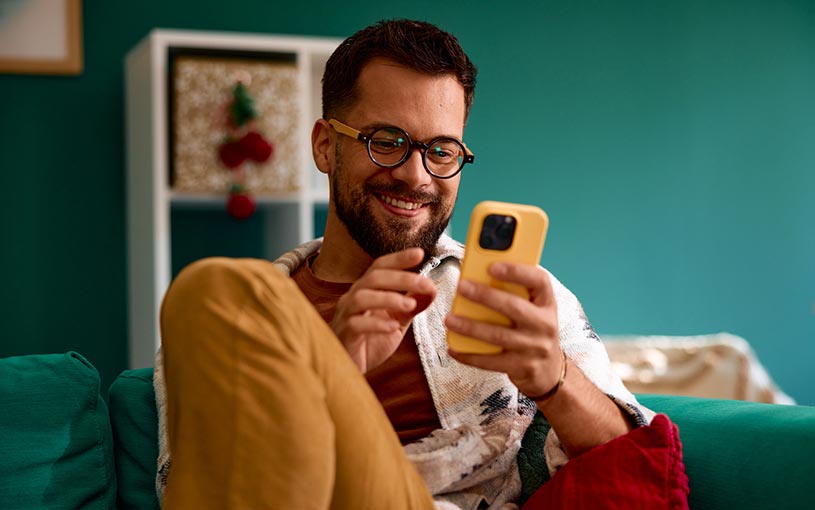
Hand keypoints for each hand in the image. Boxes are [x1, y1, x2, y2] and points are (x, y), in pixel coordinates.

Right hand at [331, 248, 436, 372]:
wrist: (353, 369)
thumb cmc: (371, 342)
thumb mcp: (398, 321)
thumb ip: (412, 306)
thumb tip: (432, 290)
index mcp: (366, 290)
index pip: (380, 267)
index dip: (399, 259)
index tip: (420, 253)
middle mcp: (353, 298)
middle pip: (373, 277)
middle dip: (402, 278)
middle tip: (426, 284)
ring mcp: (346, 315)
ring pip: (361, 297)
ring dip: (388, 298)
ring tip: (410, 304)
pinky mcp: (344, 334)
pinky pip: (356, 324)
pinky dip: (376, 323)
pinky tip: (393, 327)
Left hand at [445, 262, 563, 398]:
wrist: (548, 370)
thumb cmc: (533, 330)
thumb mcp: (533, 308)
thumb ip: (514, 292)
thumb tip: (478, 275)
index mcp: (547, 302)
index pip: (539, 280)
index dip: (516, 271)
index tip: (492, 266)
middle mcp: (545, 324)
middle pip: (514, 307)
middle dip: (485, 296)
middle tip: (462, 287)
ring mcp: (535, 347)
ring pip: (499, 335)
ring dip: (470, 327)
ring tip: (449, 319)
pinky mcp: (522, 367)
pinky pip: (492, 361)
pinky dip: (470, 355)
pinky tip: (454, 348)